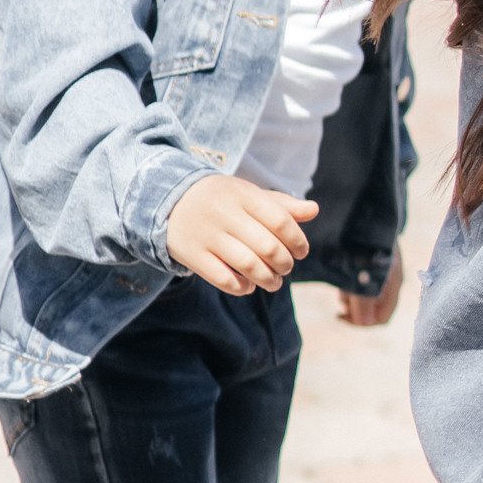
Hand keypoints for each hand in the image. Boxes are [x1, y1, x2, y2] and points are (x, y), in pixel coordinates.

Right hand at [166, 174, 314, 295]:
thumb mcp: (248, 194)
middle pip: (267, 246)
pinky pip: (223, 279)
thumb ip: (281, 204)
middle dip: (285, 263)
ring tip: (274, 282)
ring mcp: (206, 235)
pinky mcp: (191, 255)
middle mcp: (224, 213)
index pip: (280, 220)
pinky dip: (242, 288)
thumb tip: (314, 210)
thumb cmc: (220, 200)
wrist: (167, 201)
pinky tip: (249, 286)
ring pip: (248, 265)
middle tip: (287, 268)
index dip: (297, 240)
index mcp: (242, 194)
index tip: (301, 252)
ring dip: (268, 279)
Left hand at [336, 249, 404, 330]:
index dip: (360, 321)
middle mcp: (391, 281)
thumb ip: (364, 298)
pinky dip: (355, 287)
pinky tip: (344, 276)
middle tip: (340, 299)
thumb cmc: (361, 241)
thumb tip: (365, 322)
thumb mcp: (362, 272)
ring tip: (342, 285)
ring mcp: (386, 273)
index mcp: (391, 284)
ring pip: (370, 298)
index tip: (339, 313)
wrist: (366, 209)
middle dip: (356, 310)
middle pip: (375, 311)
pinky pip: (368, 286)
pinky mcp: (378, 265)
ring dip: (355, 298)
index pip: (380, 318)